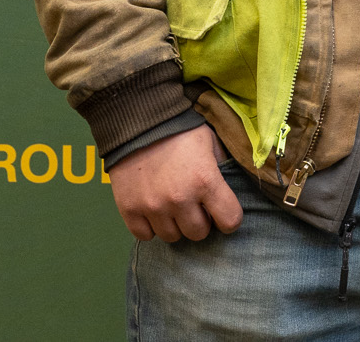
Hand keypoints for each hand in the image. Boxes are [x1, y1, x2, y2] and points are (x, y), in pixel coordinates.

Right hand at [108, 123, 243, 243]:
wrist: (138, 122)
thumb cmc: (180, 131)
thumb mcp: (211, 142)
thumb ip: (222, 168)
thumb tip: (229, 190)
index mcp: (205, 181)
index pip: (230, 221)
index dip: (229, 218)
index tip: (222, 211)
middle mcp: (180, 199)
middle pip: (198, 233)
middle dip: (200, 221)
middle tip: (194, 205)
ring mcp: (153, 207)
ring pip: (172, 237)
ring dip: (175, 224)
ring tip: (172, 206)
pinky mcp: (129, 210)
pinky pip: (145, 236)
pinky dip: (150, 227)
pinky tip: (153, 210)